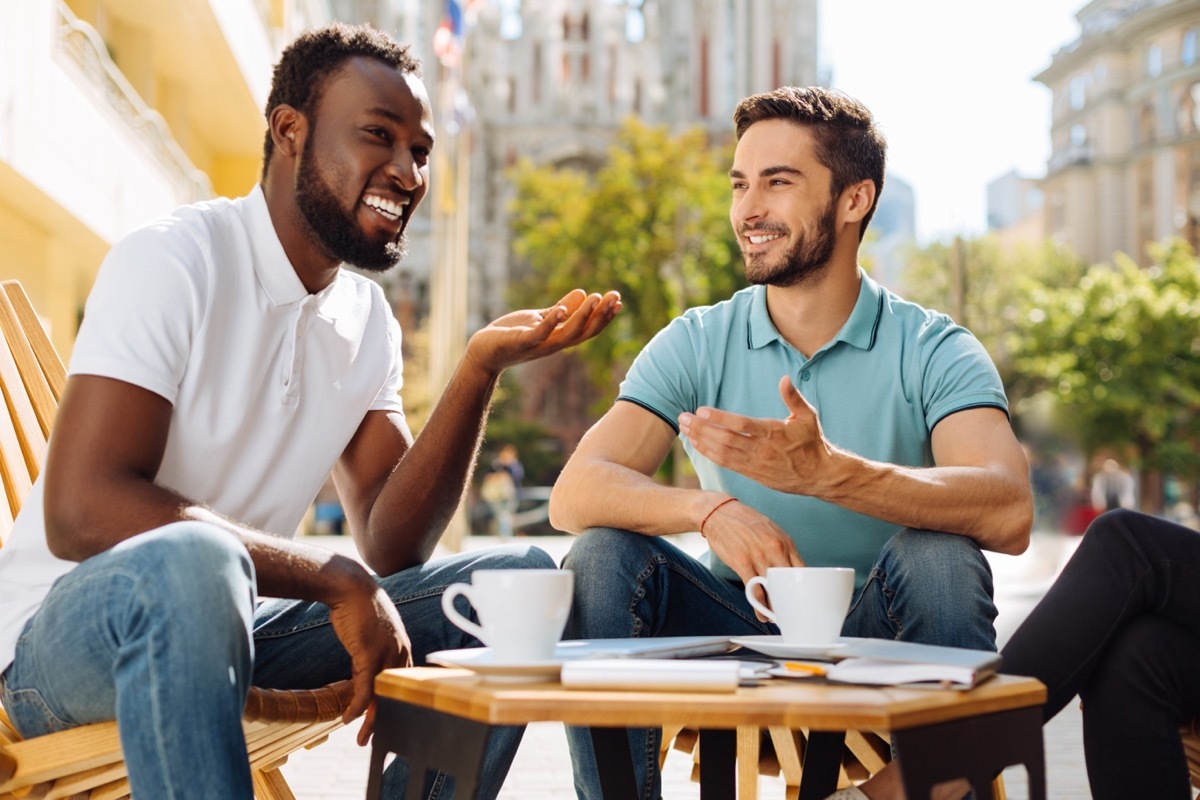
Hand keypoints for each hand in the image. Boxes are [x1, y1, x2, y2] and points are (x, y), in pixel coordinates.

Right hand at [325, 579, 411, 743]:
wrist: (350, 586)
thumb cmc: (358, 607)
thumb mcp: (371, 634)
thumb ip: (371, 654)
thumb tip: (361, 673)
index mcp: (402, 646)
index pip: (404, 681)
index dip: (397, 701)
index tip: (390, 717)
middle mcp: (399, 651)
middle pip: (397, 692)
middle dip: (389, 717)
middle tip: (379, 736)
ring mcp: (386, 653)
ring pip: (382, 695)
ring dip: (372, 719)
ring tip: (363, 737)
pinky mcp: (369, 653)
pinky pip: (365, 688)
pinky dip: (357, 705)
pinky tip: (349, 718)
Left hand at [463, 289, 621, 374]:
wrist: (483, 351)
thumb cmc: (511, 335)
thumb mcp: (540, 318)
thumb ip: (561, 309)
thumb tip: (582, 293)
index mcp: (559, 338)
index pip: (588, 328)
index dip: (604, 316)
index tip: (618, 301)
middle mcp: (553, 344)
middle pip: (584, 332)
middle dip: (601, 315)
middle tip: (614, 297)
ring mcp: (538, 344)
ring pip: (567, 333)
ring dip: (582, 316)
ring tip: (594, 298)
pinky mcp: (521, 342)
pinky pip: (539, 334)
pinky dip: (551, 323)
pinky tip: (560, 310)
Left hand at [678, 375, 832, 496]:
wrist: (820, 475)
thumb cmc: (813, 442)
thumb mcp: (808, 416)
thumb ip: (793, 398)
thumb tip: (784, 378)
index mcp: (773, 432)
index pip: (741, 425)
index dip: (719, 418)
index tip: (701, 411)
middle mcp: (761, 449)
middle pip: (726, 439)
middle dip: (702, 428)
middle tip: (683, 417)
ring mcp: (755, 463)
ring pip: (722, 452)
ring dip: (701, 441)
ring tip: (684, 429)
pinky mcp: (752, 474)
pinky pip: (726, 464)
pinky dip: (709, 454)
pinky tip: (697, 444)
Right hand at [698, 497, 804, 618]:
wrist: (719, 512)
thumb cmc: (745, 522)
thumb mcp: (771, 530)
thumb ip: (783, 549)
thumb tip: (791, 570)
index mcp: (785, 541)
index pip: (802, 570)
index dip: (803, 589)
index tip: (803, 600)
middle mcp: (775, 549)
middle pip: (790, 582)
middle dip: (792, 601)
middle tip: (793, 613)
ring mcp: (759, 556)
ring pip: (773, 589)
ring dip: (775, 607)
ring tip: (776, 617)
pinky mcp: (742, 563)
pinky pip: (754, 590)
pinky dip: (759, 606)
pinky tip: (761, 613)